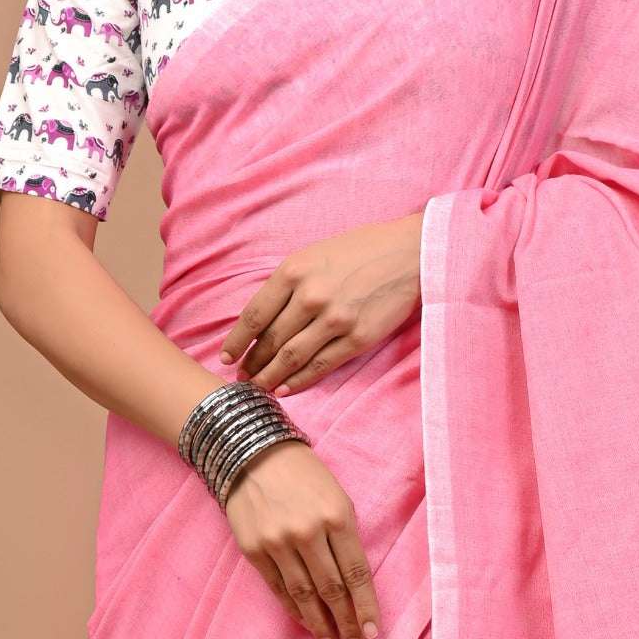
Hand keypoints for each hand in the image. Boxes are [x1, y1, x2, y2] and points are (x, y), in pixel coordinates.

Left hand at [219, 212, 423, 394]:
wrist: (410, 253)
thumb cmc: (360, 250)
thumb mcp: (315, 254)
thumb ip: (288, 282)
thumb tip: (263, 319)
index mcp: (294, 270)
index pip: (255, 315)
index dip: (237, 341)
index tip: (228, 357)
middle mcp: (311, 296)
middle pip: (271, 340)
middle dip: (253, 363)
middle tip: (242, 378)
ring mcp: (335, 319)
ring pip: (292, 357)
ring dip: (271, 377)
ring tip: (259, 388)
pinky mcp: (358, 338)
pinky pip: (321, 366)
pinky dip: (300, 381)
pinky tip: (287, 389)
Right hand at [224, 437, 379, 638]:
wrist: (253, 453)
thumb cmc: (305, 475)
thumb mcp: (337, 495)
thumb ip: (346, 537)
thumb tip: (353, 584)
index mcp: (336, 515)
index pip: (356, 572)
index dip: (366, 606)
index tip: (373, 632)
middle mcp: (307, 531)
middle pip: (331, 589)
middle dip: (346, 622)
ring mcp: (277, 542)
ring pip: (303, 595)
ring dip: (319, 624)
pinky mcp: (253, 548)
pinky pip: (278, 588)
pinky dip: (293, 608)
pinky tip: (305, 622)